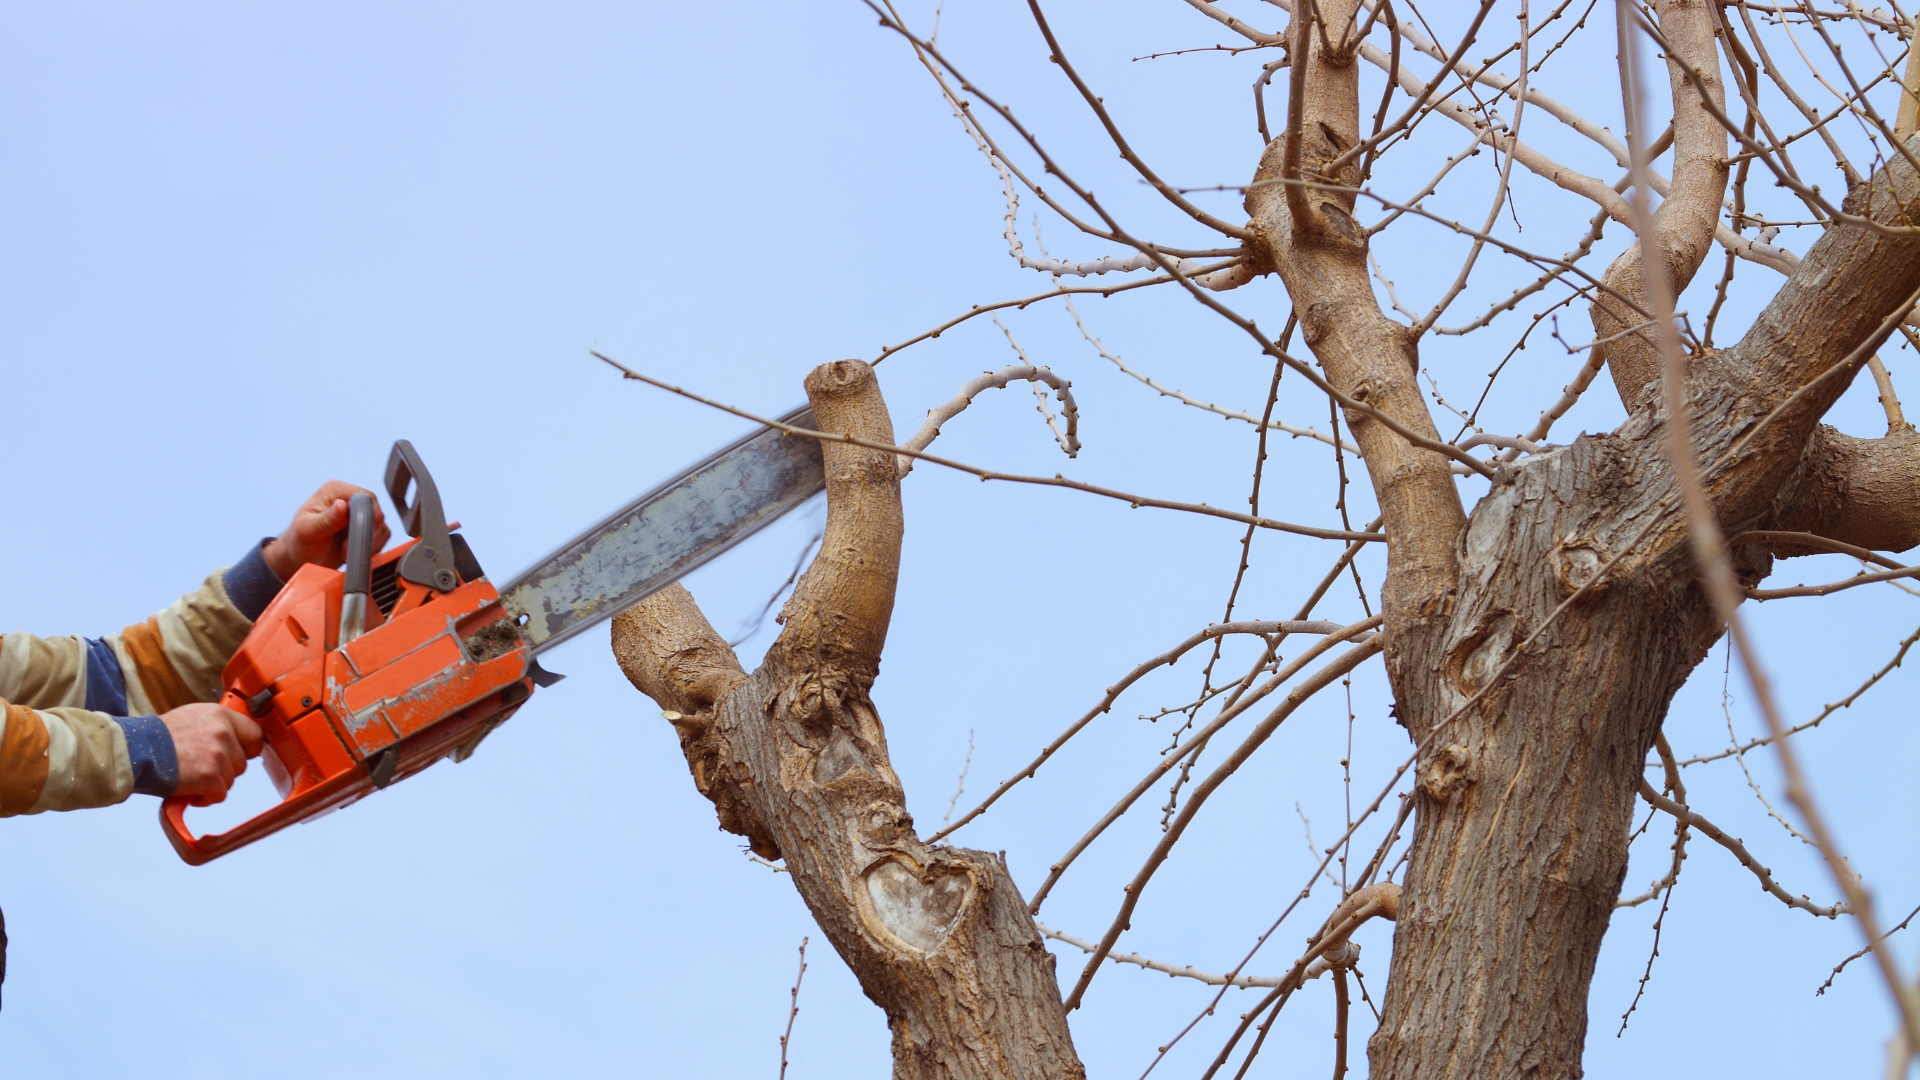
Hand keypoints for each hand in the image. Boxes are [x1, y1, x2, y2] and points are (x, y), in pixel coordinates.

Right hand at [161, 703, 264, 805]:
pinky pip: (219, 795)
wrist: (135, 750)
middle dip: (224, 771)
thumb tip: (233, 740)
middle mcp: (223, 732)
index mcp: (220, 715)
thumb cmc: (157, 737)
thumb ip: (215, 727)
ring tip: (191, 778)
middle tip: (202, 770)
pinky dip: (205, 798)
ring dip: (212, 784)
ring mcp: (218, 755)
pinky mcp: (210, 776)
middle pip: (241, 762)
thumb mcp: (192, 718)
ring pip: (230, 780)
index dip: (249, 749)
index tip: (243, 756)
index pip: (254, 733)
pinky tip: (190, 791)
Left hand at [262, 481, 390, 579]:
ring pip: (381, 525)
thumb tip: (341, 505)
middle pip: (376, 510)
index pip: (365, 497)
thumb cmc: (299, 542)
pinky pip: (382, 535)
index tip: (357, 536)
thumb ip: (325, 519)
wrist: (300, 558)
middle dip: (366, 533)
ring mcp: (359, 512)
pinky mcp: (366, 527)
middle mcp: (349, 498)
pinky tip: (354, 552)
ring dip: (367, 543)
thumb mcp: (307, 531)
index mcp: (334, 491)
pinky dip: (372, 547)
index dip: (367, 517)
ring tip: (345, 552)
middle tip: (347, 548)